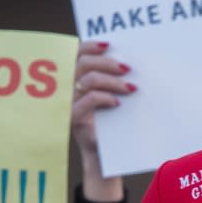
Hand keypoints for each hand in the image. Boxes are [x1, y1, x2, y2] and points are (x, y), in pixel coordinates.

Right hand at [72, 41, 136, 201]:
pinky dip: (105, 98)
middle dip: (106, 62)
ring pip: (86, 80)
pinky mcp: (75, 119)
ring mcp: (70, 104)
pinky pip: (88, 101)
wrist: (106, 158)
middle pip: (81, 63)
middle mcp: (70, 90)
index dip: (91, 46)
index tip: (110, 44)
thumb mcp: (114, 100)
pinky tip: (118, 103)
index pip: (77, 54)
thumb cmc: (113, 127)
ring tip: (130, 87)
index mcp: (78, 81)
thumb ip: (115, 82)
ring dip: (111, 80)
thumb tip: (130, 62)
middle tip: (126, 68)